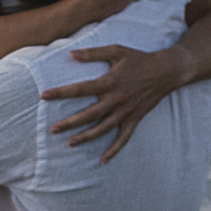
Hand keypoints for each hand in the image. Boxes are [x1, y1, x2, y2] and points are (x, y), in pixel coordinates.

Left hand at [39, 43, 180, 160]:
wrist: (167, 71)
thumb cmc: (139, 58)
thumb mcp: (116, 50)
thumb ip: (93, 53)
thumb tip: (71, 54)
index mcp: (109, 82)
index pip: (80, 89)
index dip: (61, 93)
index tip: (44, 96)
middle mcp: (116, 99)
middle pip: (89, 114)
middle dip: (69, 123)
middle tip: (52, 129)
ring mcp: (126, 111)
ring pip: (103, 129)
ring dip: (86, 137)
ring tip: (69, 143)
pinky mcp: (135, 119)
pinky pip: (123, 138)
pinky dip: (114, 150)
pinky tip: (102, 160)